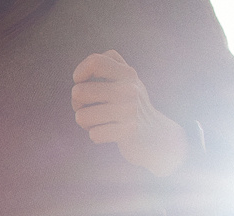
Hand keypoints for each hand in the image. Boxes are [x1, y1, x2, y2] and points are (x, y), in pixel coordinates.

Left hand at [71, 51, 188, 177]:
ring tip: (99, 122)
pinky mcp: (129, 131)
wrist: (156, 133)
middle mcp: (129, 89)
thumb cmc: (131, 105)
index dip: (80, 73)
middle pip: (79, 91)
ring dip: (85, 123)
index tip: (81, 83)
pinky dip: (96, 136)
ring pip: (81, 116)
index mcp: (127, 73)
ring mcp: (129, 110)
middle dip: (77, 104)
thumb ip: (109, 65)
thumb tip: (83, 71)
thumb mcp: (126, 79)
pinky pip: (94, 135)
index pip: (95, 62)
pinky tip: (108, 133)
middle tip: (89, 108)